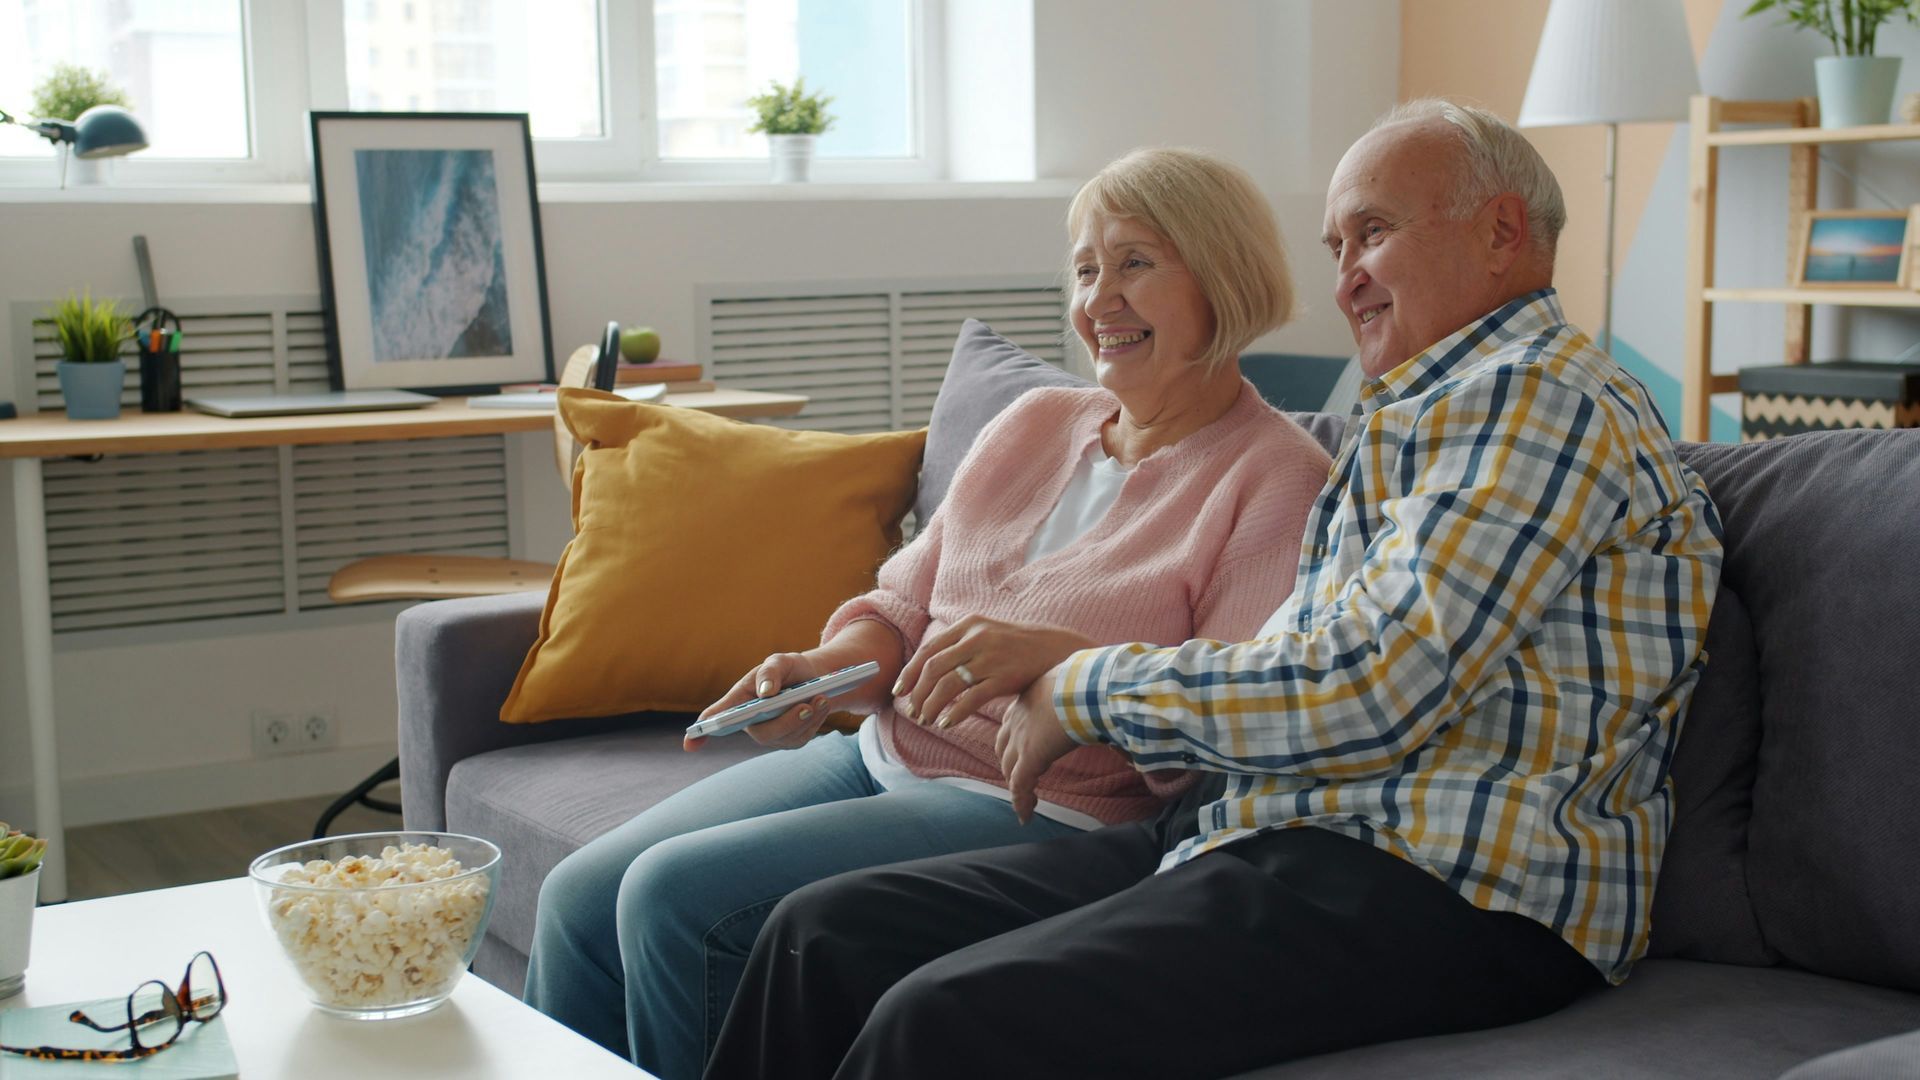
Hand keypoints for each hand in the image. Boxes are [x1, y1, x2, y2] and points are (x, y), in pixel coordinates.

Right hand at [685, 652, 829, 751]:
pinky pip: (803, 737)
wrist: (815, 679)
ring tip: (821, 698)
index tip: (689, 744)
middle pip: (763, 734)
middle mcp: (751, 723)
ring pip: (787, 737)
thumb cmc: (789, 670)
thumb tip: (765, 692)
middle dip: (787, 721)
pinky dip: (816, 721)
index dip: (700, 733)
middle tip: (806, 705)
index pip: (715, 719)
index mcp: (739, 701)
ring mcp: (772, 734)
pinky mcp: (791, 740)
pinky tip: (823, 703)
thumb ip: (770, 671)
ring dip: (807, 718)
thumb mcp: (781, 661)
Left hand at [894, 615, 1094, 729]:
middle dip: (917, 692)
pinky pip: (970, 698)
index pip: (929, 650)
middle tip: (912, 711)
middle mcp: (977, 638)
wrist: (1061, 651)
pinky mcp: (1005, 677)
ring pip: (947, 684)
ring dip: (931, 705)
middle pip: (932, 667)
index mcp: (970, 625)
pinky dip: (953, 712)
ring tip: (927, 720)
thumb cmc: (1023, 648)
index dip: (910, 672)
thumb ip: (964, 646)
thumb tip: (933, 668)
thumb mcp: (990, 635)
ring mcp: (991, 657)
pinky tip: (945, 723)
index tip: (899, 690)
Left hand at [993, 668, 1077, 823]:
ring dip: (1017, 785)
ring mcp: (1021, 739)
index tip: (1023, 752)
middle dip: (1010, 764)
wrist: (1085, 687)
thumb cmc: (1088, 682)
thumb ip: (1085, 699)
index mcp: (1028, 700)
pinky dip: (1021, 802)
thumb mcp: (1078, 687)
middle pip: (1005, 747)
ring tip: (1026, 801)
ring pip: (1010, 769)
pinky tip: (1026, 817)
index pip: (1013, 724)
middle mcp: (1017, 719)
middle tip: (1021, 778)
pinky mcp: (1029, 758)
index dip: (1015, 741)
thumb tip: (1108, 704)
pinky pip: (1020, 786)